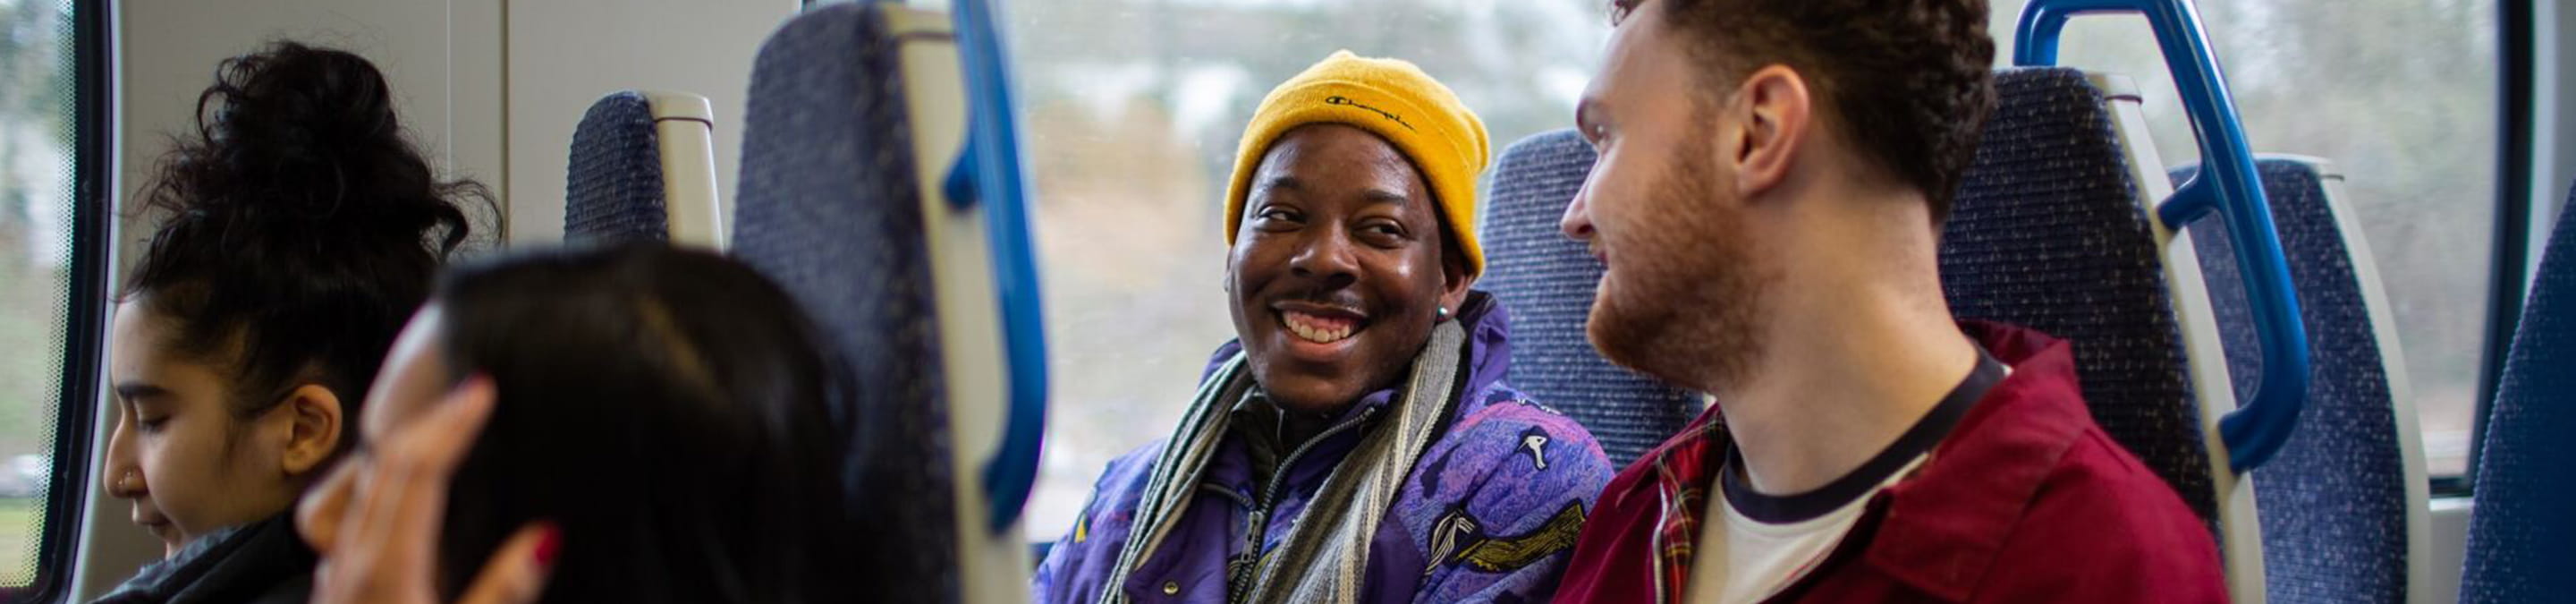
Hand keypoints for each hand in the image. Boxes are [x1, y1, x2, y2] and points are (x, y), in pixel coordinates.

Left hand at [307, 378, 556, 603]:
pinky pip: (338, 519)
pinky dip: (368, 490)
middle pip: (385, 465)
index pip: (419, 472)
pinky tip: (394, 499)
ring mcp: (336, 572)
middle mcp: (352, 561)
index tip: (482, 389)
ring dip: (398, 447)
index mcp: (386, 568)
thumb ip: (503, 590)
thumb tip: (544, 537)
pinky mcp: (334, 587)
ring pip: (358, 486)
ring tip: (436, 434)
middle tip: (471, 392)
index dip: (452, 425)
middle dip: (431, 420)